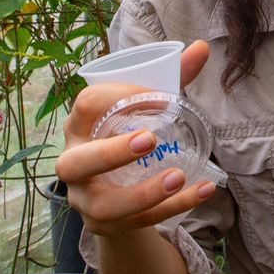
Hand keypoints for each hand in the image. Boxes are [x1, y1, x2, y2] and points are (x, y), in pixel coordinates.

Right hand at [54, 40, 215, 235]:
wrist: (112, 192)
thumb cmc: (124, 136)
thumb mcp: (141, 111)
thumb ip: (171, 81)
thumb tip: (201, 48)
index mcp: (79, 125)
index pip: (86, 105)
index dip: (116, 96)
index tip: (157, 96)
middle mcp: (73, 163)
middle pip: (78, 163)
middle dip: (111, 153)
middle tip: (150, 140)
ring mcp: (85, 198)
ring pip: (104, 205)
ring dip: (143, 193)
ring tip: (178, 177)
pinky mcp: (104, 225)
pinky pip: (137, 223)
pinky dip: (171, 209)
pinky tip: (201, 191)